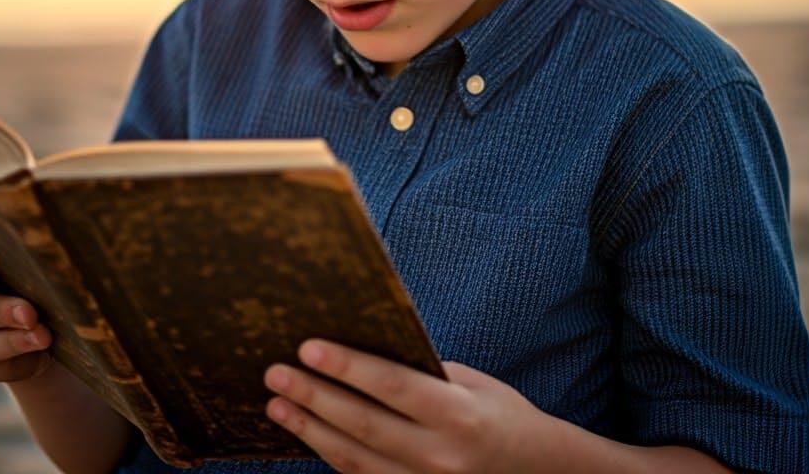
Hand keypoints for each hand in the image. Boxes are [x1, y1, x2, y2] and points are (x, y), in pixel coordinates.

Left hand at [264, 339, 553, 473]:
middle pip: (363, 424)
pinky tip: (306, 431)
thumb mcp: (469, 381)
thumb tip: (361, 349)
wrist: (532, 471)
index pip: (392, 386)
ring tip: (276, 404)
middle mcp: (440, 456)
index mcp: (458, 415)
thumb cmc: (497, 411)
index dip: (347, 367)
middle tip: (275, 373)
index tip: (308, 348)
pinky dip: (329, 453)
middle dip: (313, 396)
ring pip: (353, 458)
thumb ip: (419, 373)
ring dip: (309, 429)